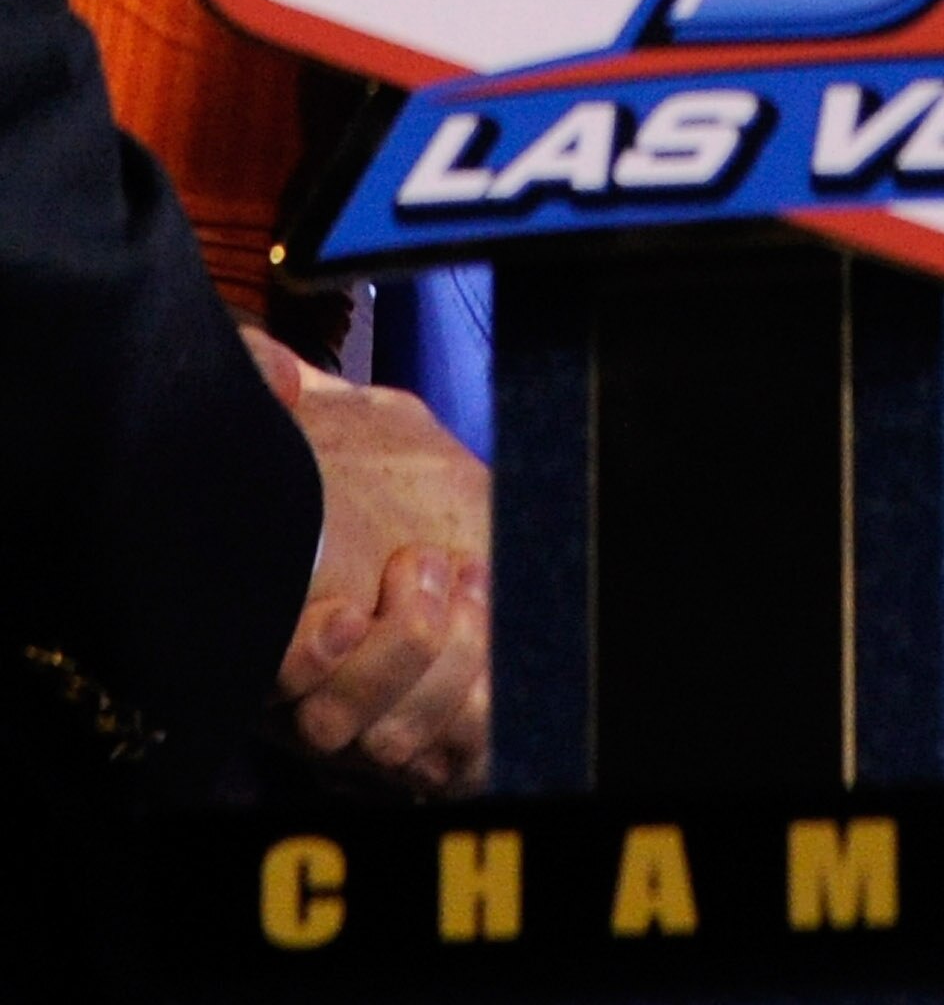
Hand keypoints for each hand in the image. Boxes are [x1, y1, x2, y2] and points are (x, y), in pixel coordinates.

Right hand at [245, 330, 491, 792]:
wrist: (455, 517)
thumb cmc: (380, 470)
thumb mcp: (349, 422)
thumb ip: (296, 395)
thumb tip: (276, 373)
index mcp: (273, 630)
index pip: (271, 682)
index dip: (303, 665)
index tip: (342, 616)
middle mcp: (314, 695)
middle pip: (333, 730)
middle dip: (393, 653)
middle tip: (422, 563)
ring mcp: (378, 722)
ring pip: (397, 747)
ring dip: (445, 665)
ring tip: (470, 582)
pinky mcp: (446, 735)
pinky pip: (462, 752)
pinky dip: (483, 697)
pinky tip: (491, 613)